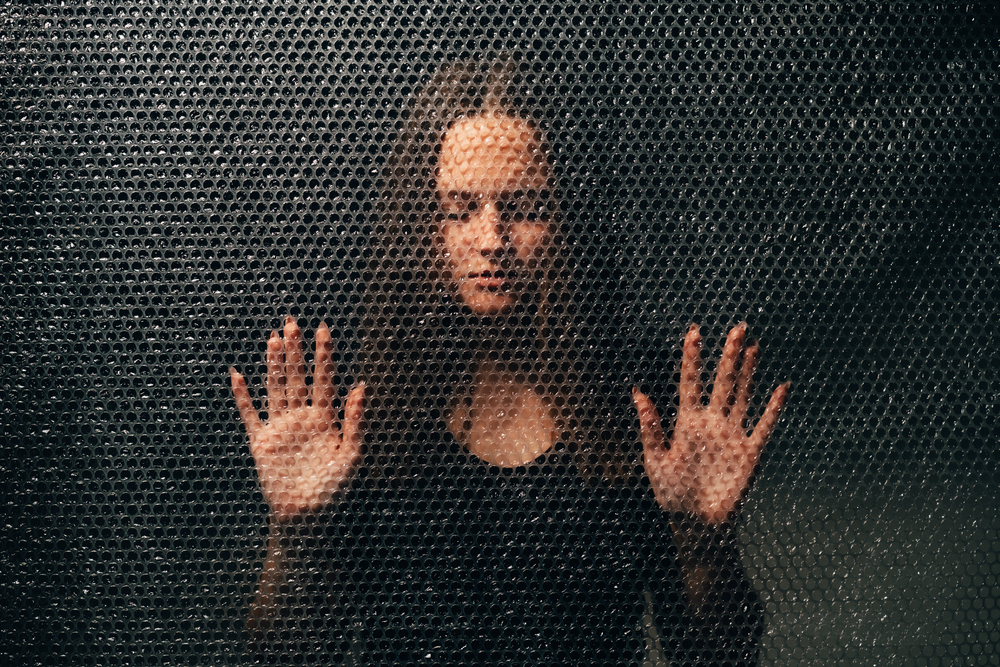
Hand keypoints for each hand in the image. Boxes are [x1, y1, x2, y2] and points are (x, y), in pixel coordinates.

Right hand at [230, 316, 364, 521]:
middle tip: (292, 321)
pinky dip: (243, 397)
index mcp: (325, 419)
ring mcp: (281, 428)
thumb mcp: (352, 455)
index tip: (323, 329)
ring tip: (273, 338)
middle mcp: (302, 418)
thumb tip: (361, 387)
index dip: (323, 355)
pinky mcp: (262, 442)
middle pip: (297, 377)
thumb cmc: (335, 490)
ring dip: (273, 364)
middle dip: (295, 351)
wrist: (307, 518)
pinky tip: (237, 376)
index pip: (323, 380)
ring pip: (275, 388)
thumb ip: (355, 421)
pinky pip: (250, 415)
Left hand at [633, 322, 788, 524]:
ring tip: (752, 346)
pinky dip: (773, 408)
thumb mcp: (654, 460)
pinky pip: (764, 426)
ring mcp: (732, 435)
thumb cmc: (671, 494)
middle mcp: (711, 423)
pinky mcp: (750, 452)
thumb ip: (650, 427)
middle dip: (728, 356)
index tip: (694, 332)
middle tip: (736, 328)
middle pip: (722, 382)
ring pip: (742, 396)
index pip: (690, 383)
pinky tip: (780, 388)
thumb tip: (637, 393)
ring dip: (748, 373)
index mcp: (687, 423)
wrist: (696, 524)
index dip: (692, 358)